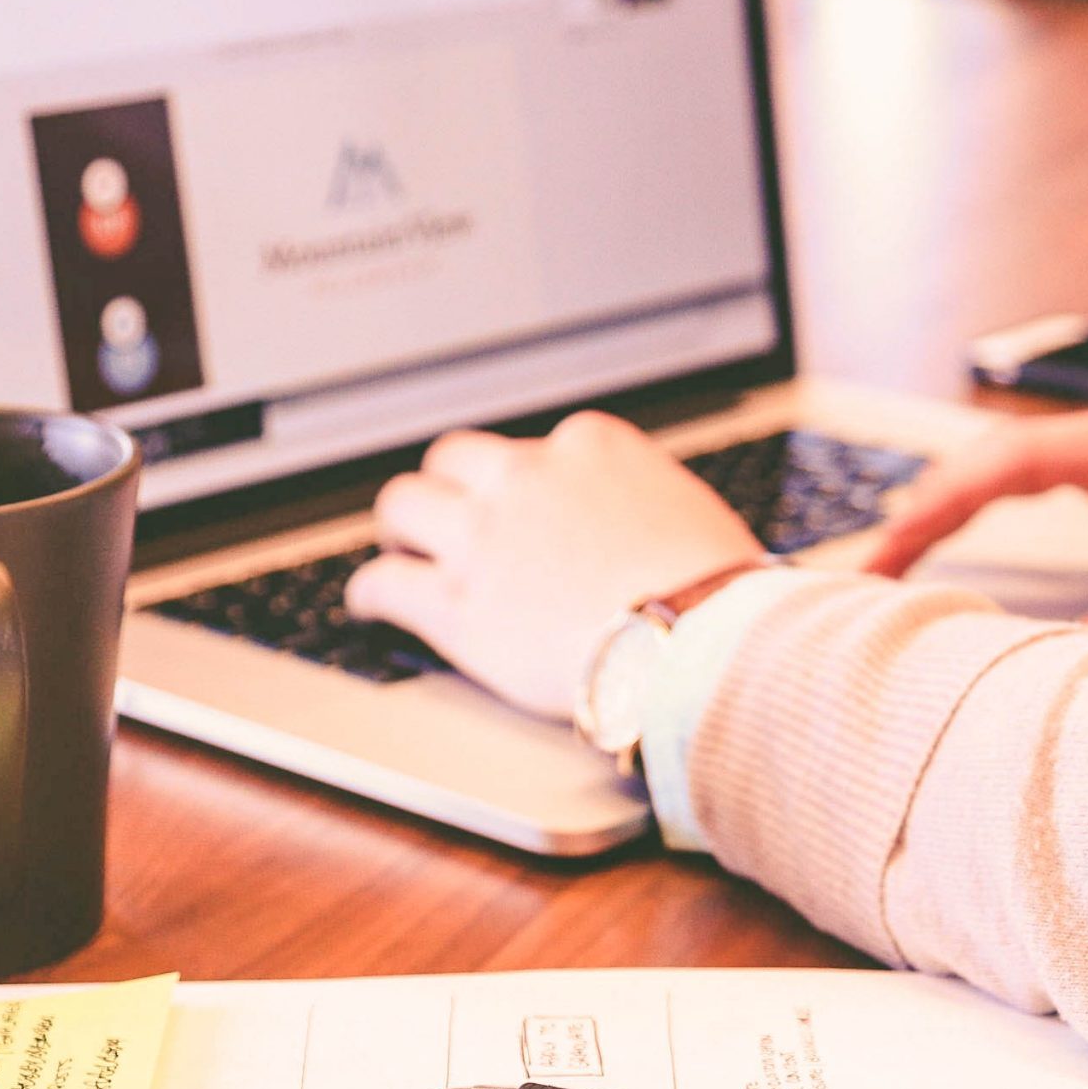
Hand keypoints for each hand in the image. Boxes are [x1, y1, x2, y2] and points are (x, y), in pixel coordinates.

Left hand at [346, 411, 762, 717]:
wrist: (698, 642)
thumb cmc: (716, 591)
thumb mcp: (689, 513)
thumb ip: (645, 504)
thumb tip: (650, 528)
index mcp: (590, 446)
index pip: (534, 447)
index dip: (520, 481)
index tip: (519, 503)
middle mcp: (527, 477)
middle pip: (453, 459)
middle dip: (446, 486)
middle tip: (444, 516)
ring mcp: (484, 538)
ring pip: (404, 504)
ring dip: (400, 527)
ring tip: (399, 549)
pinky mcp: (455, 603)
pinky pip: (385, 583)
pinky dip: (370, 593)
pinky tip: (371, 605)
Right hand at [867, 394, 1087, 638]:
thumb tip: (1042, 659)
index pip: (1015, 459)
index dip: (944, 502)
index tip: (892, 549)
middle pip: (995, 456)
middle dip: (926, 507)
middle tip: (869, 571)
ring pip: (1006, 466)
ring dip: (946, 508)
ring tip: (889, 562)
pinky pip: (1031, 484)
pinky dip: (980, 512)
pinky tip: (947, 541)